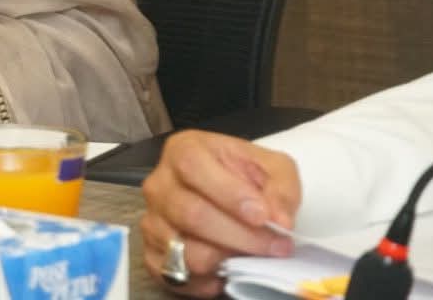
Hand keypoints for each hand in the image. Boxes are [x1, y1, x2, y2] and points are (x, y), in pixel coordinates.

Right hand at [139, 130, 301, 296]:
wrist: (225, 194)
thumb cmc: (243, 177)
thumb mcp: (271, 167)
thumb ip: (280, 186)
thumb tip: (279, 220)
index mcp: (183, 151)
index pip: (194, 168)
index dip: (229, 194)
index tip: (262, 216)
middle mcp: (159, 185)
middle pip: (192, 214)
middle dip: (241, 236)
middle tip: (276, 246)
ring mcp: (152, 221)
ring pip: (187, 252)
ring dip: (228, 260)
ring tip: (250, 254)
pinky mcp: (152, 254)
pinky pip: (177, 277)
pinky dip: (207, 281)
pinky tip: (227, 268)